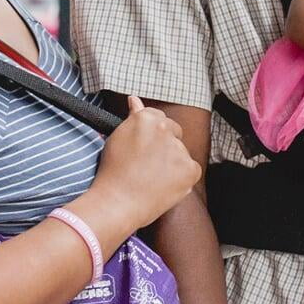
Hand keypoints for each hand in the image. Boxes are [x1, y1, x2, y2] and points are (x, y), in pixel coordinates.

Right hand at [87, 96, 201, 238]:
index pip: (158, 117)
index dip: (150, 136)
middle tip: (146, 165)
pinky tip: (163, 185)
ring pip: (181, 152)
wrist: (117, 203)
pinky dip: (182, 178)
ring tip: (151, 179)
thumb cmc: (112, 173)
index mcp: (146, 118)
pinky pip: (191, 169)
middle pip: (173, 131)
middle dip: (165, 145)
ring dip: (172, 162)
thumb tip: (135, 100)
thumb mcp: (117, 138)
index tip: (142, 149)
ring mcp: (179, 149)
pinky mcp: (190, 168)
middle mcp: (164, 128)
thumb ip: (132, 117)